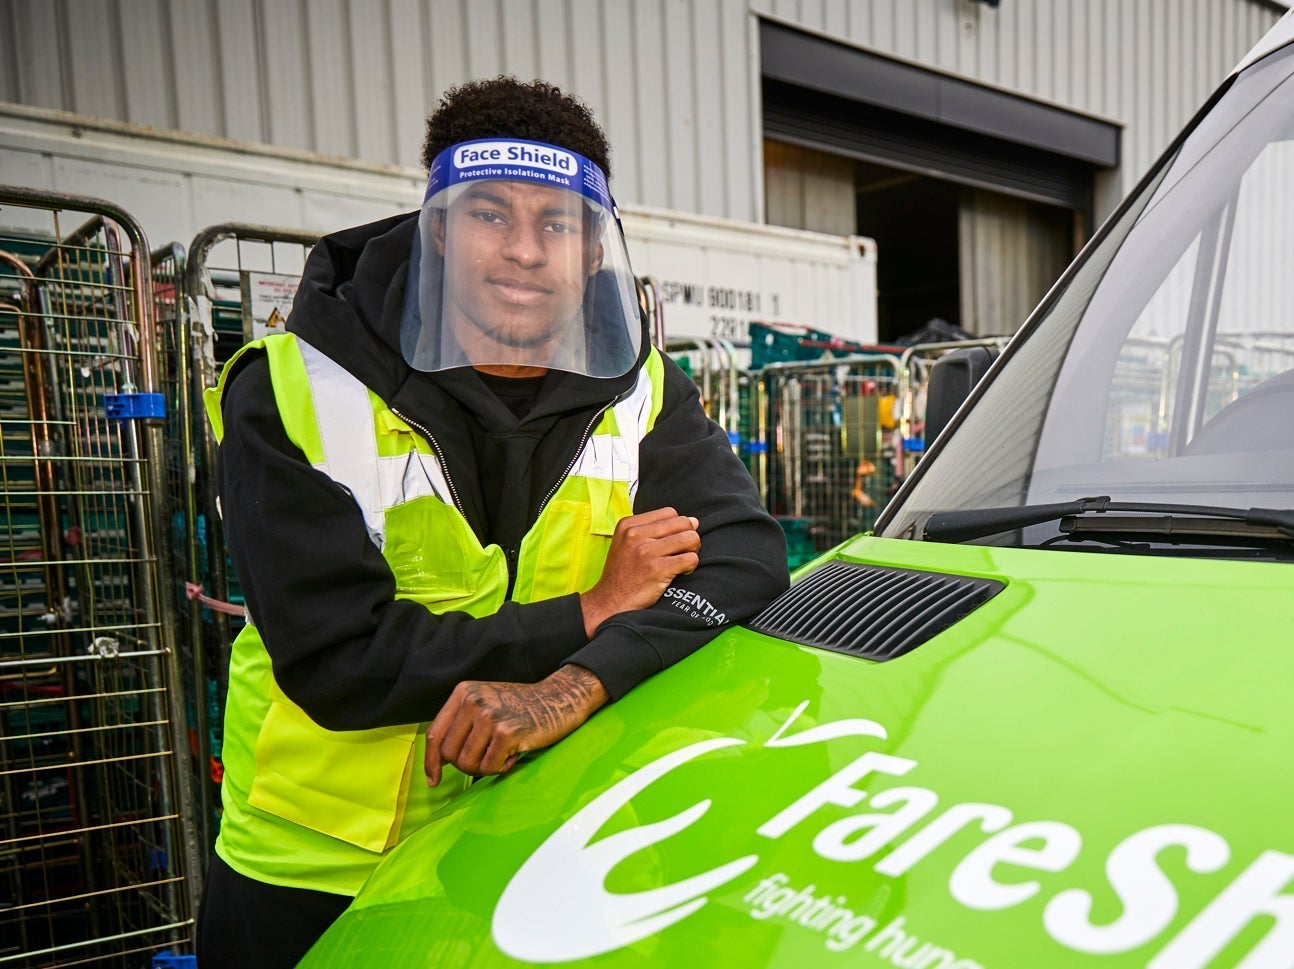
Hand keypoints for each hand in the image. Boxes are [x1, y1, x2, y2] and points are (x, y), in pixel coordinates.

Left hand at [425, 665, 608, 786]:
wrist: (558, 698)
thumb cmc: (520, 707)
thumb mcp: (484, 703)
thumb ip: (460, 724)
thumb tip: (438, 760)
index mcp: (463, 693)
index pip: (434, 734)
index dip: (431, 762)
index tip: (433, 779)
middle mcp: (473, 701)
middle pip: (449, 753)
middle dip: (465, 765)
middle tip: (486, 759)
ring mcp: (489, 716)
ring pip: (467, 764)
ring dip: (484, 767)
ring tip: (502, 753)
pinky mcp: (506, 733)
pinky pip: (489, 768)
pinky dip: (500, 768)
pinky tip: (513, 754)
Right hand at [579, 507, 699, 636]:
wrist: (610, 602)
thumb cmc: (623, 574)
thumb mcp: (628, 544)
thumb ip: (656, 530)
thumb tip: (694, 520)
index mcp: (629, 525)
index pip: (670, 513)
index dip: (678, 526)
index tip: (672, 542)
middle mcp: (636, 535)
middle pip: (683, 523)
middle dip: (689, 537)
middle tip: (683, 552)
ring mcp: (646, 551)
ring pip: (690, 538)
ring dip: (692, 551)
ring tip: (683, 562)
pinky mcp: (657, 569)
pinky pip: (690, 559)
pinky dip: (691, 566)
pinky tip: (681, 573)